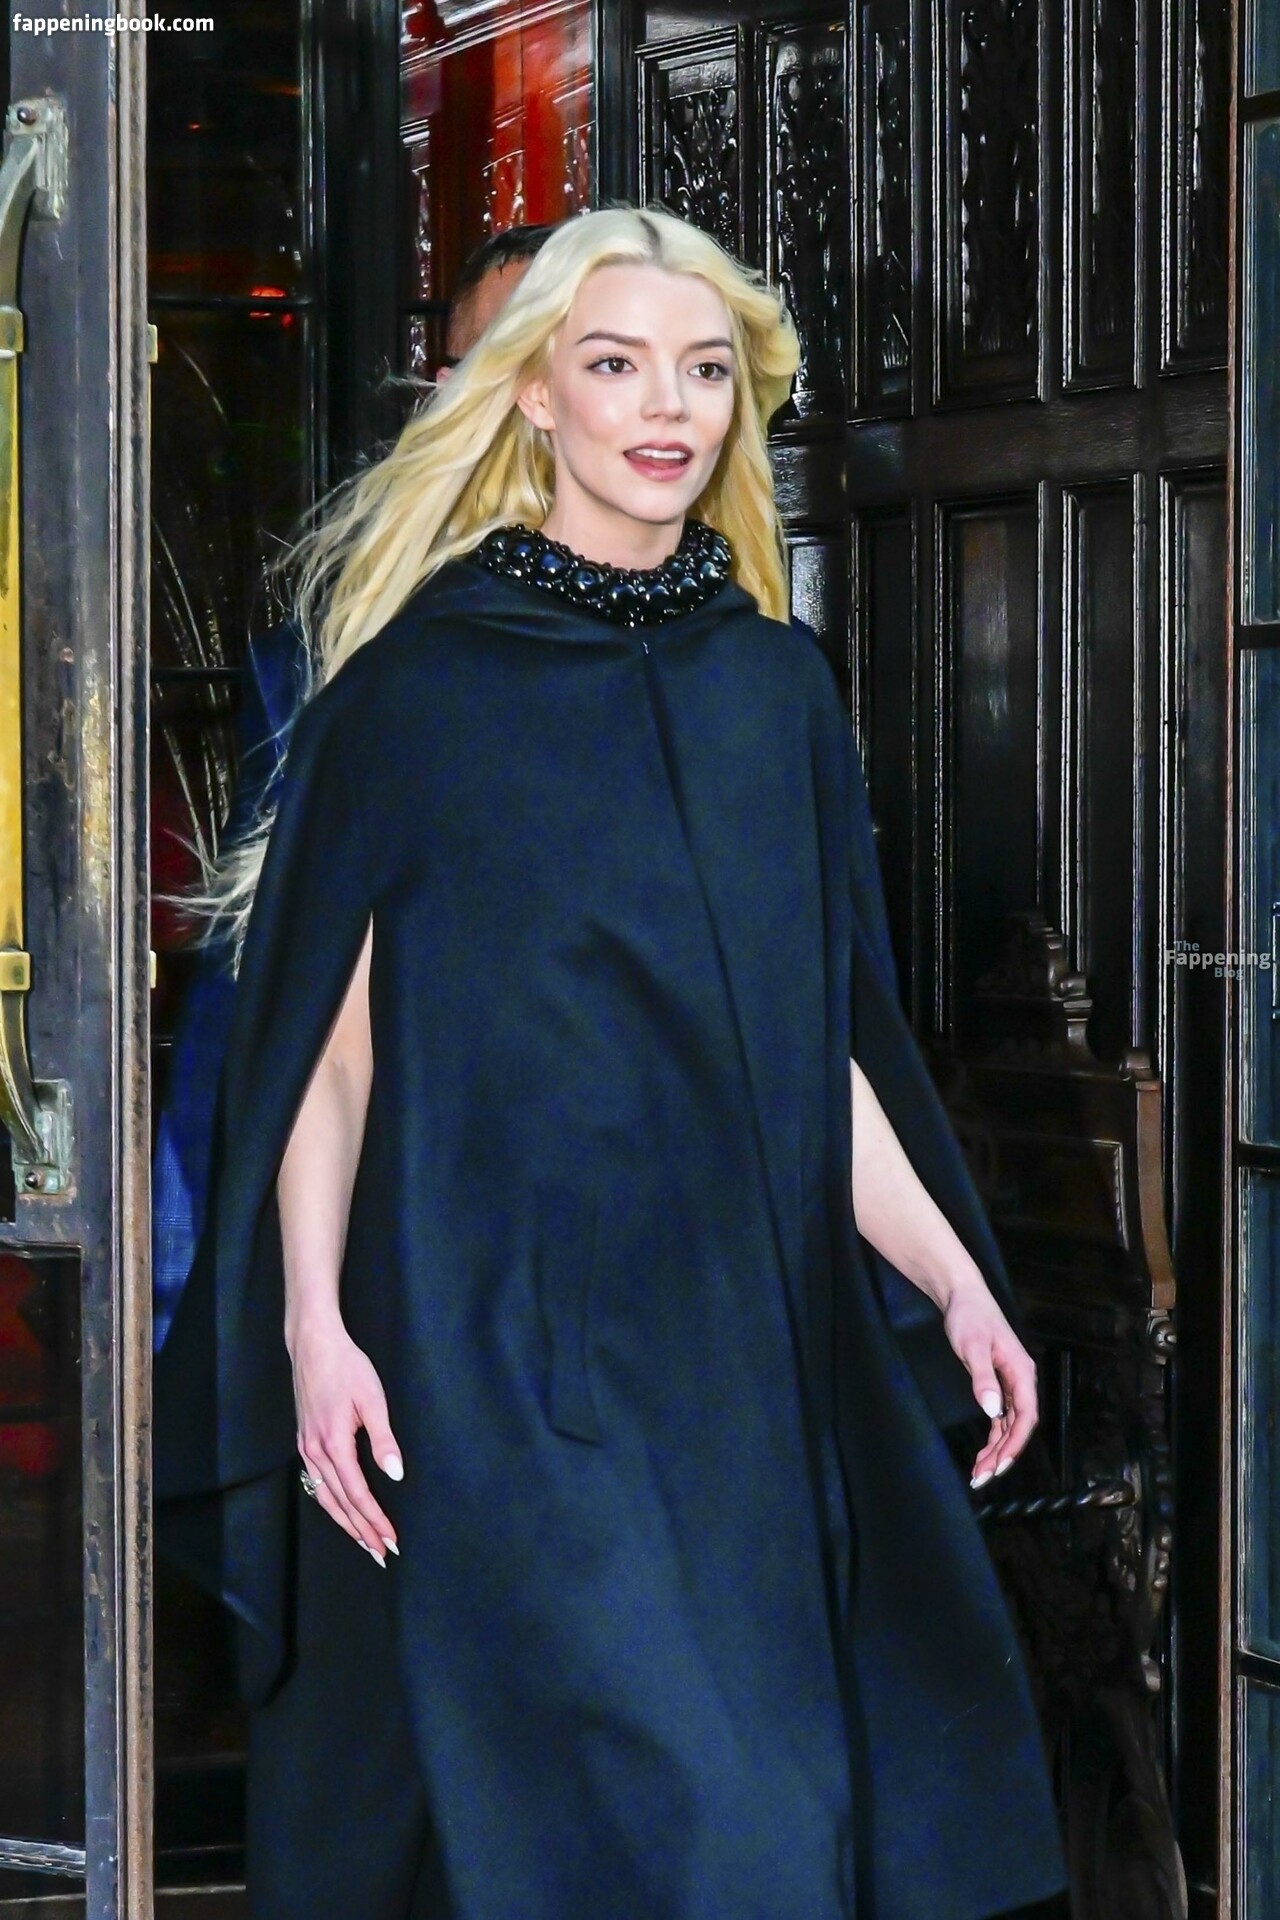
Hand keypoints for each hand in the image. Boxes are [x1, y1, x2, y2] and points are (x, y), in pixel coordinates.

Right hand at [289, 1314, 403, 1563]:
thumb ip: (384, 1440)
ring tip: (364, 1542)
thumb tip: (395, 1474)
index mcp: (334, 1444)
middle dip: (362, 1531)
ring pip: (324, 1497)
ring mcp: (306, 1447)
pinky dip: (329, 1503)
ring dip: (345, 1522)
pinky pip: (316, 1482)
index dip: (375, 1519)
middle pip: (340, 1503)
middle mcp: (315, 1452)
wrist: (314, 1345)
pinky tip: (340, 1511)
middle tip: (382, 1553)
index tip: (391, 1539)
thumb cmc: (347, 1367)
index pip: (358, 1494)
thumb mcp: (373, 1400)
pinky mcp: (304, 1441)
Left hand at [941, 1280, 1038, 1487]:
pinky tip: (985, 1451)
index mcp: (1022, 1372)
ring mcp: (1010, 1382)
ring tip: (980, 1472)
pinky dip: (994, 1435)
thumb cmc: (969, 1316)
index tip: (999, 1465)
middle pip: (1019, 1426)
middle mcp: (1020, 1380)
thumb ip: (983, 1379)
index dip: (1015, 1445)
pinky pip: (1001, 1417)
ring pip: (1009, 1425)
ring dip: (997, 1449)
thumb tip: (993, 1411)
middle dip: (1003, 1454)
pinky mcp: (998, 1382)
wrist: (962, 1295)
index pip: (1026, 1417)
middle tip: (982, 1477)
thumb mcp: (972, 1347)